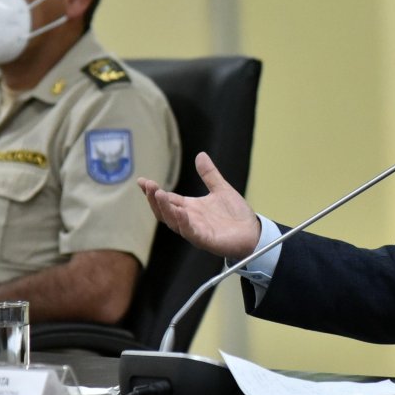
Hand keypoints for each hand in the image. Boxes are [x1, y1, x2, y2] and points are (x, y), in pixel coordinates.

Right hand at [138, 152, 260, 260]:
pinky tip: (179, 212)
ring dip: (165, 209)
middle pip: (165, 211)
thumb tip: (200, 155)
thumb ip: (209, 174)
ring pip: (174, 222)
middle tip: (149, 186)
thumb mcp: (221, 189)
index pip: (167, 199)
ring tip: (159, 194)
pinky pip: (191, 232)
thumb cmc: (236, 215)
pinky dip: (183, 223)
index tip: (142, 181)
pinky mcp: (205, 239)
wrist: (253, 232)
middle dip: (154, 199)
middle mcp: (189, 219)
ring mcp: (196, 230)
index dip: (153, 191)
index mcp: (190, 207)